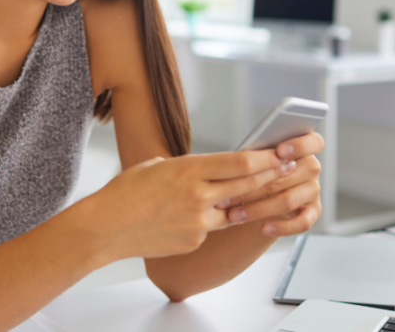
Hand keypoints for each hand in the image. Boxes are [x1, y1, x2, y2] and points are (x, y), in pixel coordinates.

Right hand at [84, 150, 283, 259]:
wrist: (106, 227)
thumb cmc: (126, 192)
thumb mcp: (157, 166)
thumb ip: (187, 167)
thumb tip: (208, 169)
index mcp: (188, 169)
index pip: (239, 163)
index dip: (265, 158)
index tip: (280, 153)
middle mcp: (198, 195)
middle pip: (246, 185)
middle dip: (270, 177)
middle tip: (288, 170)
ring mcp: (198, 221)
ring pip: (235, 210)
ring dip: (246, 202)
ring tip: (257, 193)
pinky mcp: (194, 240)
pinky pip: (212, 228)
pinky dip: (211, 220)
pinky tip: (199, 215)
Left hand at [219, 132, 323, 236]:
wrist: (259, 195)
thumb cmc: (255, 169)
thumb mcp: (255, 157)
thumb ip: (257, 154)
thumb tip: (241, 156)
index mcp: (303, 146)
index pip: (314, 141)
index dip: (299, 145)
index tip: (279, 151)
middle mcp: (311, 167)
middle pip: (289, 174)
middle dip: (255, 184)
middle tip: (229, 191)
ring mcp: (313, 189)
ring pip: (289, 200)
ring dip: (258, 209)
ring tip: (234, 214)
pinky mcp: (313, 211)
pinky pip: (302, 222)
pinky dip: (282, 227)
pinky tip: (264, 228)